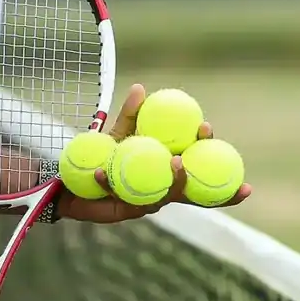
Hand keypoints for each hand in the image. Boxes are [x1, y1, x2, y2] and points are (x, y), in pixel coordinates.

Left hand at [55, 83, 252, 223]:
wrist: (78, 182)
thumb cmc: (105, 157)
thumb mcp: (118, 133)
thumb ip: (130, 115)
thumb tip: (140, 88)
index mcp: (169, 169)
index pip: (198, 161)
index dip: (207, 146)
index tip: (206, 126)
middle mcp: (165, 189)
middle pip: (197, 190)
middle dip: (221, 189)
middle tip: (210, 156)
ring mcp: (149, 202)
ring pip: (169, 195)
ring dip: (177, 180)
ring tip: (177, 161)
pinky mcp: (128, 212)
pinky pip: (125, 198)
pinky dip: (110, 182)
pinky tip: (100, 173)